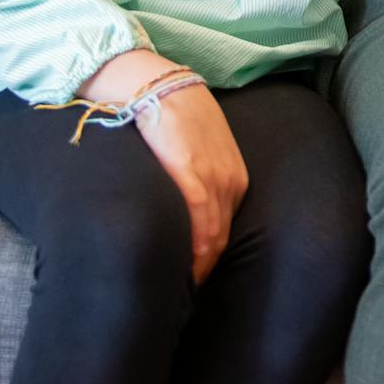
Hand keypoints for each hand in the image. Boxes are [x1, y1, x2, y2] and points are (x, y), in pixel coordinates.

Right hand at [78, 48, 246, 283]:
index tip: (192, 285)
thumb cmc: (167, 118)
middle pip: (220, 241)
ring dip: (195, 268)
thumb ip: (194, 182)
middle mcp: (229, 181)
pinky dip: (190, 248)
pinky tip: (177, 269)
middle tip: (182, 302)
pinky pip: (196, 219)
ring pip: (210, 237)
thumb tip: (180, 217)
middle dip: (203, 273)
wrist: (150, 81)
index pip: (224, 233)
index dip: (208, 263)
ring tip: (175, 295)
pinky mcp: (189, 170)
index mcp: (233, 178)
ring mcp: (212, 176)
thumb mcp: (194, 152)